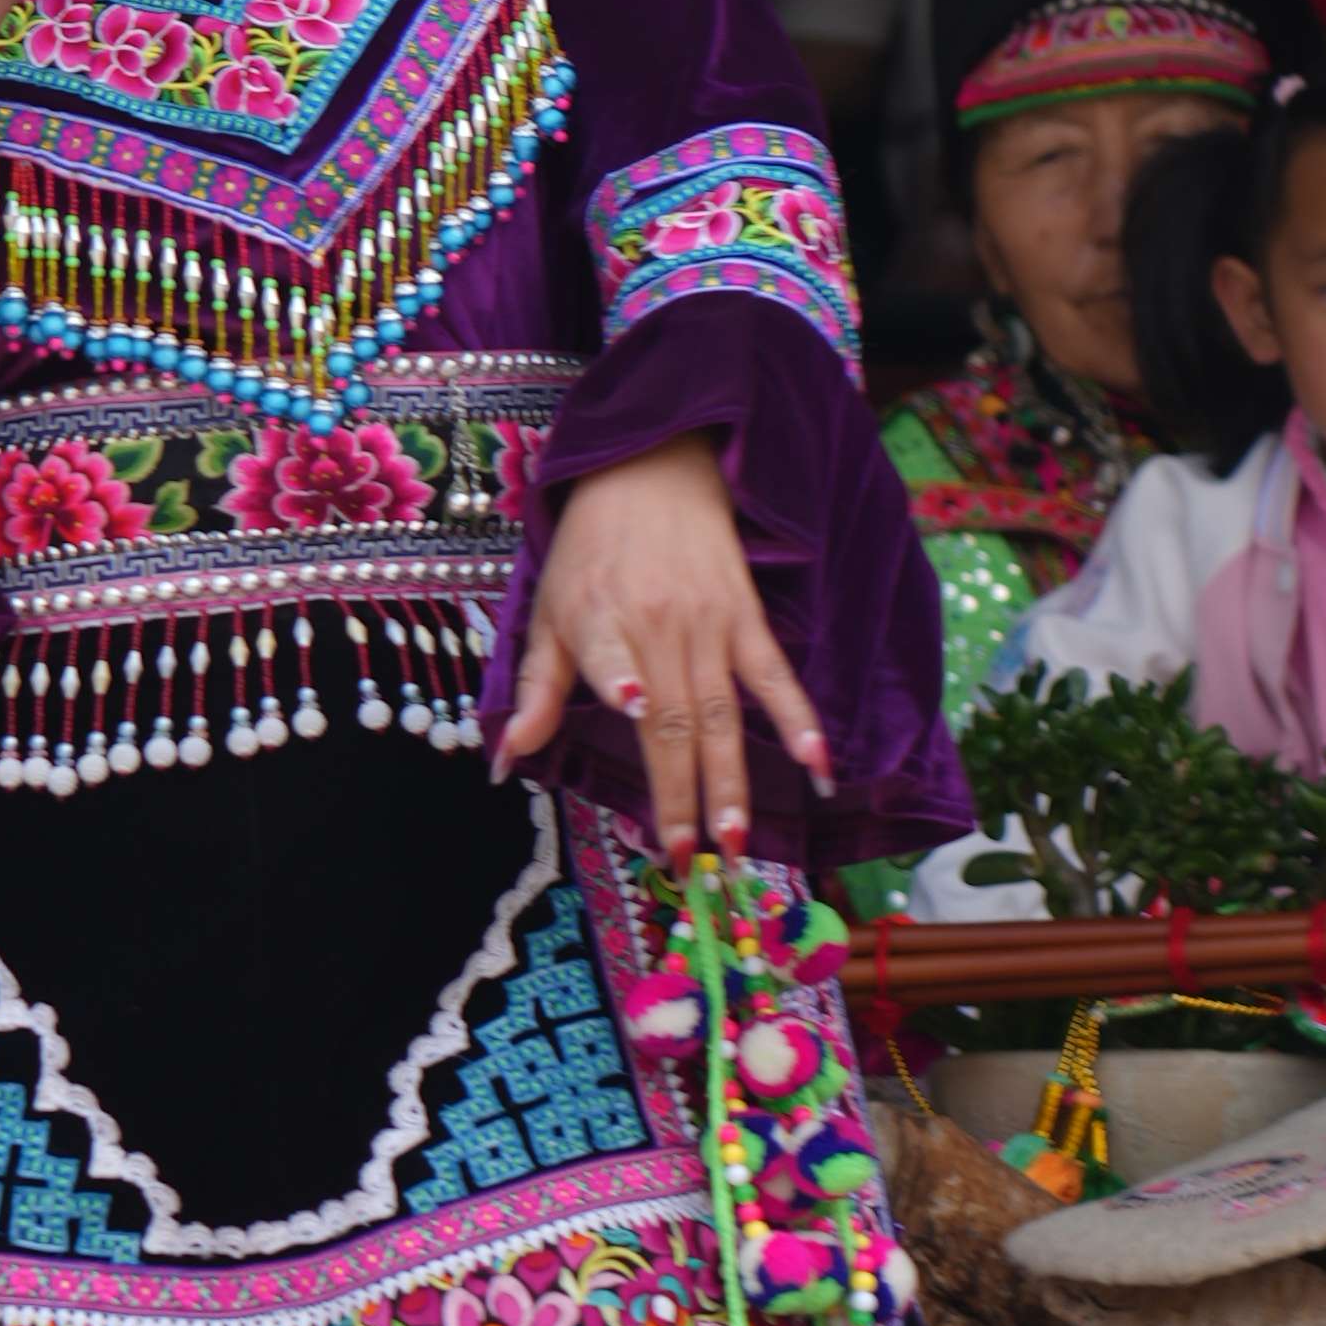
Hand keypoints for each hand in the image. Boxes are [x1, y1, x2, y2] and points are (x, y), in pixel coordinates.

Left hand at [497, 435, 829, 857]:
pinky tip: (820, 768)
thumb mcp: (548, 610)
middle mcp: (656, 625)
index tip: (634, 706)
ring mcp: (708, 625)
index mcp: (598, 618)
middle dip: (680, 791)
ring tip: (735, 840)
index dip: (618, 676)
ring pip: (721, 715)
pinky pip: (775, 679)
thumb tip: (504, 763)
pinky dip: (800, 721)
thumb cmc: (589, 550)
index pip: (607, 649)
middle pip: (672, 717)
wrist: (652, 469)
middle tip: (685, 857)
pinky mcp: (746, 620)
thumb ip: (536, 691)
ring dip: (731, 781)